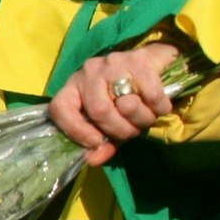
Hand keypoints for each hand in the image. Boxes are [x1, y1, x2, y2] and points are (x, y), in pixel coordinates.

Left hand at [47, 41, 179, 166]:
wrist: (156, 64)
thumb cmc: (128, 98)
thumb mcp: (111, 123)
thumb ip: (102, 142)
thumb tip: (93, 160)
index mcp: (74, 87)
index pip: (60, 108)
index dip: (76, 130)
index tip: (96, 142)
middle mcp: (88, 72)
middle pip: (99, 111)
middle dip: (120, 130)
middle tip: (132, 131)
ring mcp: (112, 63)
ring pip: (127, 104)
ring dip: (142, 119)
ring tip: (147, 116)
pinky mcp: (139, 59)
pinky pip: (152, 95)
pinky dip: (160, 108)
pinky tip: (160, 105)